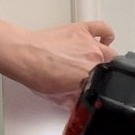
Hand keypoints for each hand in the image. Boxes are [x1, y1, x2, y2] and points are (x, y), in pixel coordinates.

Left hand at [0, 20, 116, 97]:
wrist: (24, 55)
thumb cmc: (36, 73)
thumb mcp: (58, 97)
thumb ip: (74, 101)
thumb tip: (80, 105)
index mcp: (91, 77)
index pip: (107, 83)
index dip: (101, 86)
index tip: (94, 87)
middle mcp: (94, 58)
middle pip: (110, 66)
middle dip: (103, 72)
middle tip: (90, 74)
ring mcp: (90, 43)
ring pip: (109, 50)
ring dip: (104, 56)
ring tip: (93, 59)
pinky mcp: (82, 30)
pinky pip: (104, 29)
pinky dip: (107, 34)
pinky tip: (103, 39)